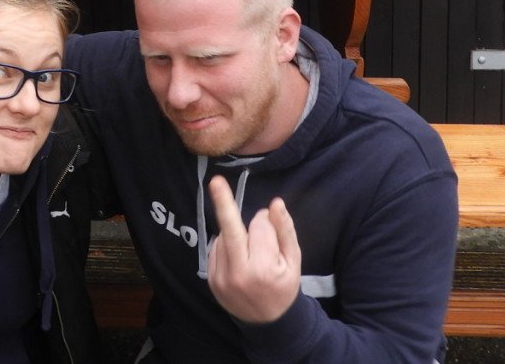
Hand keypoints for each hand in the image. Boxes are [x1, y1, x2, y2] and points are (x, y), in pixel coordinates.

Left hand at [207, 175, 300, 323]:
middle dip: (223, 203)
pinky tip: (238, 257)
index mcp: (263, 269)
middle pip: (231, 229)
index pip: (260, 227)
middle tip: (216, 181)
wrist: (267, 323)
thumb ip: (285, 230)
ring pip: (224, 236)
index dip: (266, 222)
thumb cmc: (284, 287)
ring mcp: (221, 278)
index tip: (271, 222)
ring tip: (249, 252)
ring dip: (235, 234)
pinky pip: (216, 248)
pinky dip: (226, 244)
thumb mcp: (293, 260)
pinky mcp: (211, 279)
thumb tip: (275, 203)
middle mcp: (239, 273)